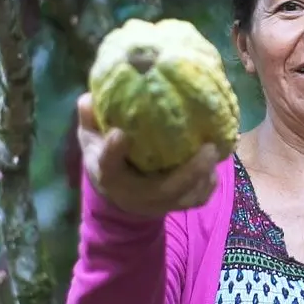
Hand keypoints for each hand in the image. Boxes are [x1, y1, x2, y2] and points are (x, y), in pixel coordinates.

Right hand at [77, 92, 221, 217]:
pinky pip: (198, 198)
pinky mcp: (176, 206)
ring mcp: (159, 204)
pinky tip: (216, 160)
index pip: (108, 167)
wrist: (120, 196)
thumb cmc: (107, 160)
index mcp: (110, 178)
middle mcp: (136, 196)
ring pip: (187, 198)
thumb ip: (91, 121)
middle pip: (164, 190)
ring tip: (215, 150)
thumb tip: (88, 98)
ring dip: (204, 177)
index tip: (119, 133)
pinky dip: (209, 182)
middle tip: (208, 147)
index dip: (113, 152)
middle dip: (189, 172)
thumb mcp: (92, 141)